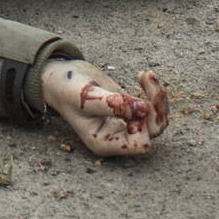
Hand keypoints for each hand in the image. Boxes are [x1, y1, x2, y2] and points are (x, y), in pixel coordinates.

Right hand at [40, 59, 169, 157]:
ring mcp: (126, 124)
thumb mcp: (86, 96)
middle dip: (155, 105)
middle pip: (152, 131)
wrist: (61, 78)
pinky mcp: (131, 110)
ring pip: (157, 119)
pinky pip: (153, 107)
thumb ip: (114, 104)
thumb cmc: (67, 89)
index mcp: (106, 142)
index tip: (133, 104)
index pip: (139, 144)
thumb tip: (145, 109)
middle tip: (147, 78)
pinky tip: (144, 75)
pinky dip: (154, 91)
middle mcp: (118, 137)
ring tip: (146, 75)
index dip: (142, 125)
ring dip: (157, 96)